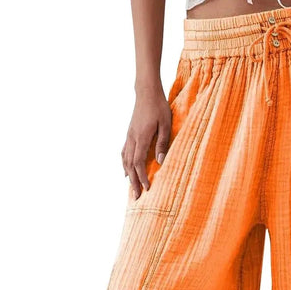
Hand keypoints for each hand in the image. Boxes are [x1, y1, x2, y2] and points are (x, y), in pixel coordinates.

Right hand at [122, 85, 171, 199]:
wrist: (146, 91)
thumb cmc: (159, 107)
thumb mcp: (166, 124)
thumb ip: (162, 143)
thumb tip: (160, 161)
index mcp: (142, 137)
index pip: (139, 162)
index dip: (142, 177)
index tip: (147, 188)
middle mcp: (132, 138)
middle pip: (130, 165)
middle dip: (134, 182)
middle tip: (137, 197)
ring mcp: (129, 136)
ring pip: (125, 160)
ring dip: (128, 176)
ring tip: (131, 189)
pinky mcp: (129, 134)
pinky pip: (124, 153)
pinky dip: (124, 165)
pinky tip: (126, 173)